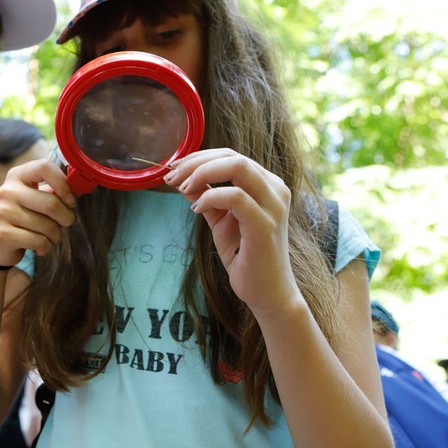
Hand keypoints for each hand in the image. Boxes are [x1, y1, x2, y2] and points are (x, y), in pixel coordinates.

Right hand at [0, 158, 76, 266]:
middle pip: (52, 203)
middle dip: (67, 218)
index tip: (70, 200)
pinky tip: (39, 247)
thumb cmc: (23, 216)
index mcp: (17, 175)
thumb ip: (55, 191)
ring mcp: (3, 212)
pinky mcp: (3, 234)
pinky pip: (39, 241)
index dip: (64, 184)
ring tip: (50, 236)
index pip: (45, 167)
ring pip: (48, 226)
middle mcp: (7, 191)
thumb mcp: (35, 197)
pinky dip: (46, 247)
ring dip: (56, 236)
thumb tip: (80, 188)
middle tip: (65, 223)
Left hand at [163, 149, 300, 314]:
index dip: (198, 157)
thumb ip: (204, 196)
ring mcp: (273, 206)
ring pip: (238, 166)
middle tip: (173, 177)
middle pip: (232, 156)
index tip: (174, 170)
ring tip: (182, 188)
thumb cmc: (245, 255)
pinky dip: (210, 197)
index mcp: (266, 184)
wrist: (266, 292)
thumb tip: (180, 178)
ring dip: (202, 173)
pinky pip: (236, 197)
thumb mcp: (219, 219)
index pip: (230, 155)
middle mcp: (274, 189)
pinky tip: (196, 209)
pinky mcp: (265, 225)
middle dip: (196, 162)